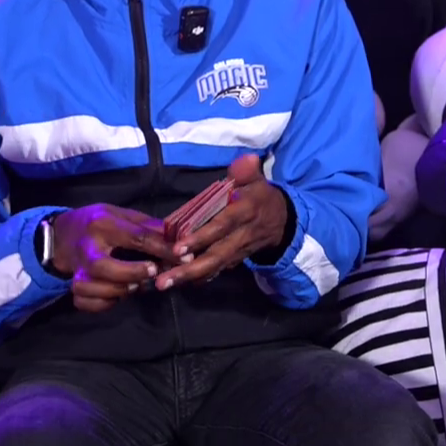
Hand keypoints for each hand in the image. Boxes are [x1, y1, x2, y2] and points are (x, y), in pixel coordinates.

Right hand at [49, 205, 177, 312]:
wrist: (59, 235)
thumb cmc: (97, 222)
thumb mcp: (120, 214)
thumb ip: (147, 226)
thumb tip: (176, 237)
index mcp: (103, 224)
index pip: (136, 238)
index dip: (162, 249)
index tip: (183, 257)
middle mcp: (87, 248)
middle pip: (104, 267)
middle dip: (132, 273)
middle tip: (153, 272)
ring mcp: (76, 270)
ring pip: (92, 287)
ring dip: (117, 291)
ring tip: (135, 287)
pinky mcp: (71, 286)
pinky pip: (84, 302)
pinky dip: (102, 303)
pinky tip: (115, 296)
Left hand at [154, 154, 290, 289]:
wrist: (282, 221)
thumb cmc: (260, 196)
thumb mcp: (257, 180)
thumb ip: (247, 171)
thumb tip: (246, 160)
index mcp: (245, 212)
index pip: (222, 225)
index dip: (202, 237)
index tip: (179, 248)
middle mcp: (241, 235)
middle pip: (215, 255)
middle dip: (189, 269)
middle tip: (163, 280)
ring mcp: (237, 250)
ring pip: (213, 266)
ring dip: (188, 277)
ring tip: (163, 284)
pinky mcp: (234, 259)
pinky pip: (216, 270)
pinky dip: (198, 277)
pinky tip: (178, 283)